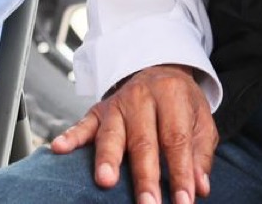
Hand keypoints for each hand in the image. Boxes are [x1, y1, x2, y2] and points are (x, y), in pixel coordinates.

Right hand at [51, 64, 215, 203]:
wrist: (158, 71)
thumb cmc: (180, 103)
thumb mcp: (201, 119)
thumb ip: (200, 153)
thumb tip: (200, 187)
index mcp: (171, 96)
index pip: (175, 140)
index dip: (180, 173)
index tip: (183, 202)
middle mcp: (141, 98)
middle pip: (142, 141)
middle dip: (145, 176)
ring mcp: (116, 104)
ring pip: (111, 135)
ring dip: (108, 159)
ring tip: (106, 181)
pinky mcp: (97, 111)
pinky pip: (83, 124)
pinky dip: (71, 137)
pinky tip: (60, 148)